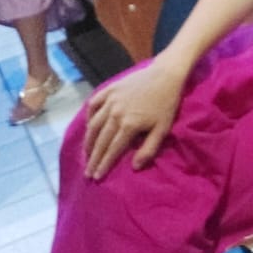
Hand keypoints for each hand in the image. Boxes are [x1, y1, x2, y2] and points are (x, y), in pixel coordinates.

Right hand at [84, 61, 185, 179]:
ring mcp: (110, 101)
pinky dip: (88, 116)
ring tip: (86, 154)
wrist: (165, 75)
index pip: (112, 150)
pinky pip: (93, 105)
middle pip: (100, 141)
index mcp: (129, 125)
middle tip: (87, 172)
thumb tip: (135, 167)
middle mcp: (115, 114)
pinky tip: (88, 126)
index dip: (103, 165)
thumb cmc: (166, 104)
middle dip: (93, 158)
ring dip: (88, 141)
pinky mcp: (109, 90)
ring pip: (93, 125)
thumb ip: (149, 149)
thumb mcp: (162, 129)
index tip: (96, 177)